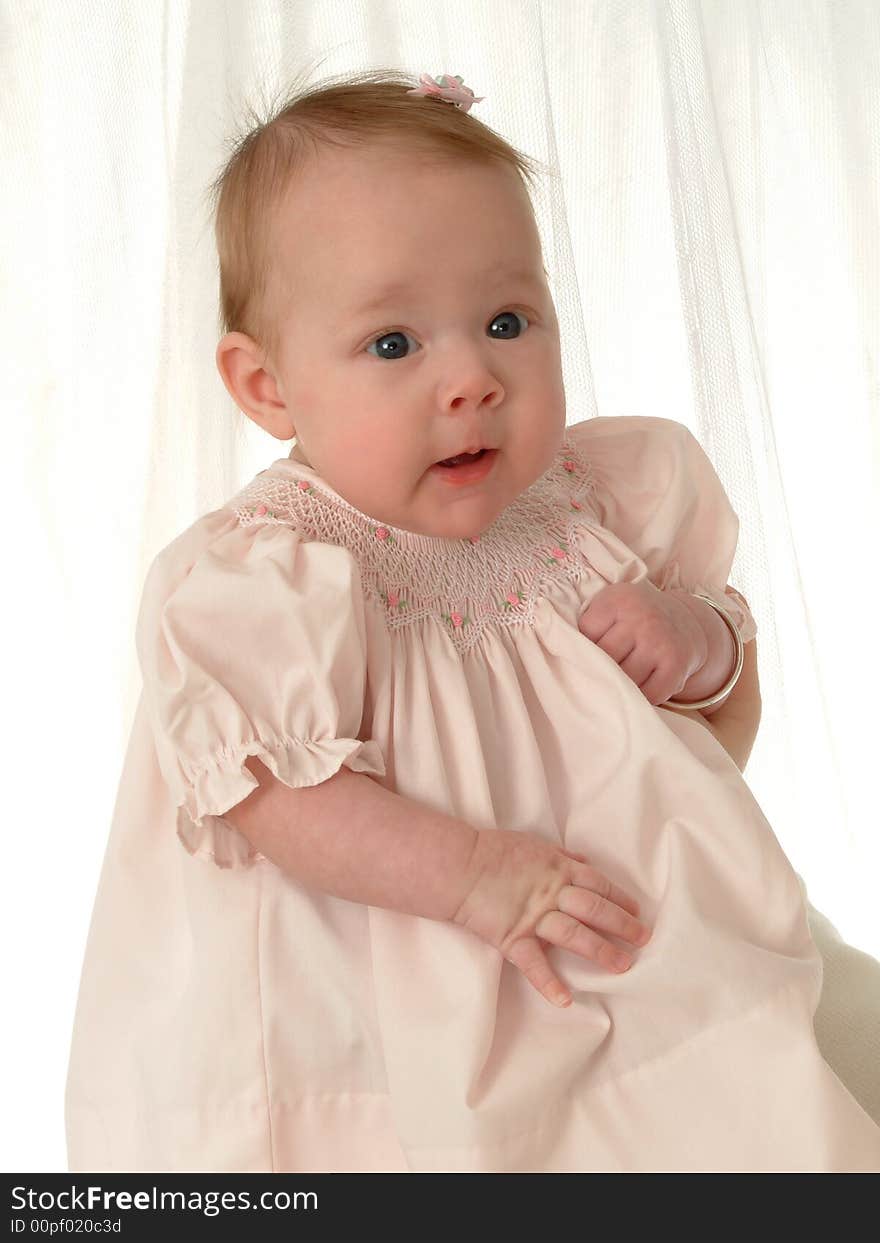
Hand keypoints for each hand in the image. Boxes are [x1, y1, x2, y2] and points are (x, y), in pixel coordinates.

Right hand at [452, 828, 651, 1007]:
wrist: (459, 866)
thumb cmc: (494, 851)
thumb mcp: (534, 844)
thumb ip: (562, 854)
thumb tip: (585, 861)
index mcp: (559, 868)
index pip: (599, 885)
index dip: (620, 899)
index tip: (637, 911)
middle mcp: (553, 893)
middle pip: (596, 910)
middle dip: (623, 925)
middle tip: (643, 938)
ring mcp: (534, 917)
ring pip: (575, 936)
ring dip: (602, 951)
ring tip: (623, 965)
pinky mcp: (513, 938)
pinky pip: (534, 964)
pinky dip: (549, 983)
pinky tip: (565, 1000)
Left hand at [577, 580, 705, 705]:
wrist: (686, 620)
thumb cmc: (635, 618)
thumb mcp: (612, 606)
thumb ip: (589, 626)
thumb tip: (567, 662)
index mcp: (618, 600)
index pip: (586, 634)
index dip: (585, 647)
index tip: (593, 647)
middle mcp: (641, 618)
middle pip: (604, 659)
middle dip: (601, 669)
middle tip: (604, 670)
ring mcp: (660, 642)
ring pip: (625, 679)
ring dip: (621, 685)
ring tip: (623, 676)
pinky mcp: (677, 664)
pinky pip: (649, 694)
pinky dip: (642, 696)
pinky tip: (642, 684)